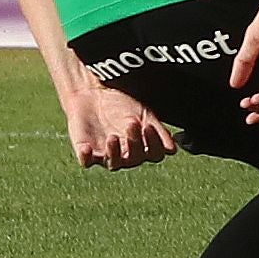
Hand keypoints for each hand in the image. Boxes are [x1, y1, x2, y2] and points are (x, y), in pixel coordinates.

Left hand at [64, 83, 178, 170]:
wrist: (95, 93)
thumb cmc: (122, 103)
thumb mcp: (144, 114)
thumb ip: (158, 131)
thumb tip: (172, 149)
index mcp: (143, 147)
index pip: (154, 155)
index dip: (154, 144)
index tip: (148, 126)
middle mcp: (125, 155)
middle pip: (135, 159)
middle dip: (134, 142)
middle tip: (131, 123)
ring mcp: (105, 155)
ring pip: (113, 164)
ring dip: (114, 152)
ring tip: (112, 136)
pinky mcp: (86, 152)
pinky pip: (86, 162)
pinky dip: (86, 157)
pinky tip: (87, 148)